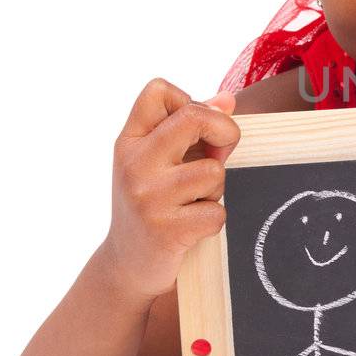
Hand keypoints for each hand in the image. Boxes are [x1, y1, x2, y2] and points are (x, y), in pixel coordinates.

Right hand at [101, 78, 240, 300]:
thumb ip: (191, 128)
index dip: (190, 100)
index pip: (158, 90)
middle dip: (224, 132)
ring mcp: (148, 197)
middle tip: (221, 153)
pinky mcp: (165, 230)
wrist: (127, 265)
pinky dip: (214, 220)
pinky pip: (217, 211)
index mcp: (129, 141)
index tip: (196, 128)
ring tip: (194, 201)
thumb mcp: (159, 161)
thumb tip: (228, 99)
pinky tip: (192, 227)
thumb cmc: (152, 204)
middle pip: (194, 118)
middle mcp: (133, 164)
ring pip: (214, 171)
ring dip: (216, 188)